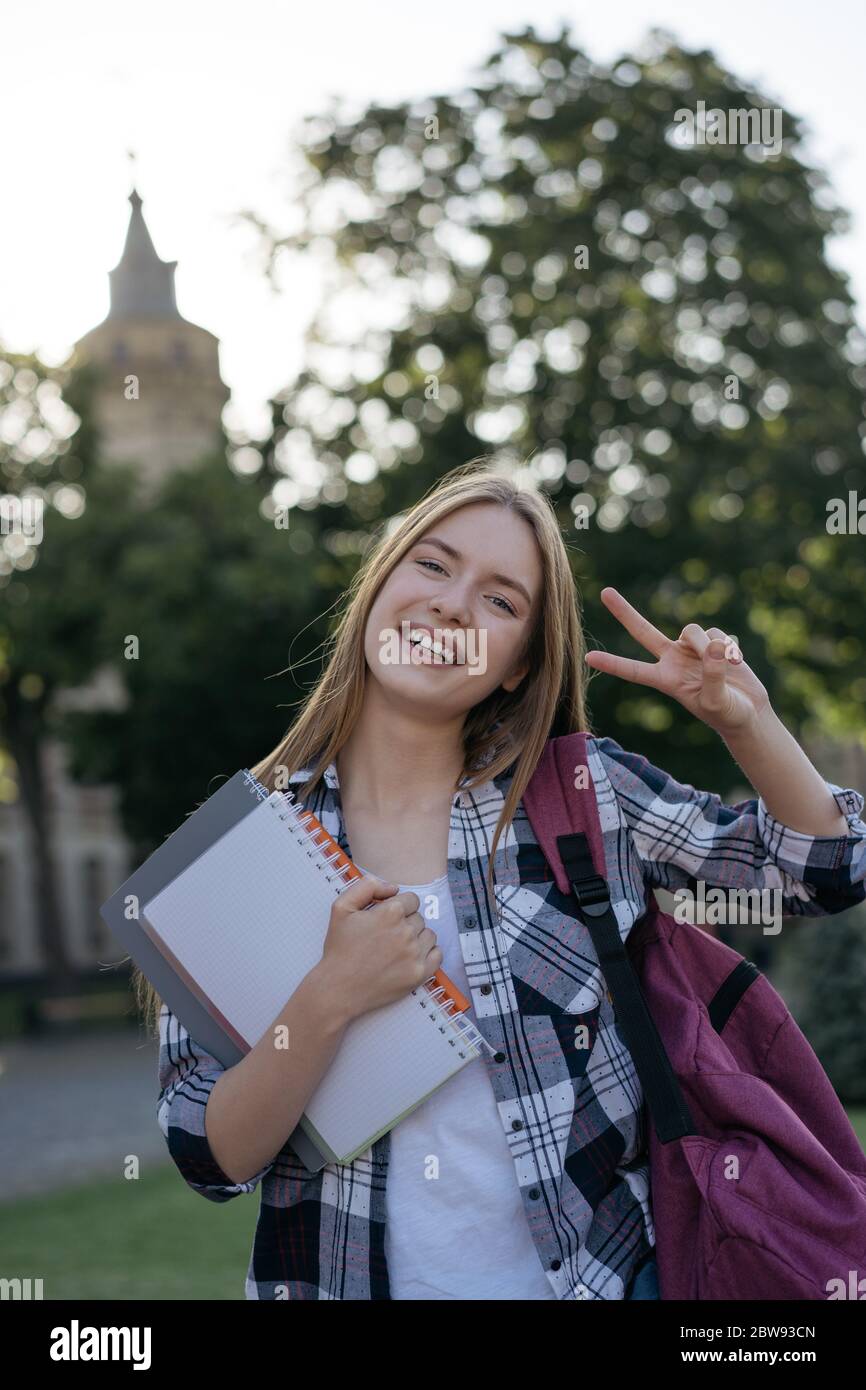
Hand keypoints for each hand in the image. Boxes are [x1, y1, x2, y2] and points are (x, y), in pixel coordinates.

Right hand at [320, 874, 442, 1019]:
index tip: (386, 919)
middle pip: (419, 918)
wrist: (339, 988)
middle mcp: (406, 932)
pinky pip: (437, 955)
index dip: (398, 908)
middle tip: (386, 937)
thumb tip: (393, 888)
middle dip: (405, 923)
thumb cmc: (340, 948)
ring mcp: (415, 954)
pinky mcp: (419, 974)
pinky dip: (428, 954)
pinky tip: (411, 958)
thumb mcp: (341, 907)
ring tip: (397, 948)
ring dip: (417, 938)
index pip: (411, 899)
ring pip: (429, 935)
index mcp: (390, 912)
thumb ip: (367, 886)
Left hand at [584, 587, 770, 737]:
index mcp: (666, 680)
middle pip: (643, 632)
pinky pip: (717, 634)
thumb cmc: (727, 713)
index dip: (612, 664)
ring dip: (709, 646)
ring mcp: (691, 649)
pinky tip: (735, 663)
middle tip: (604, 592)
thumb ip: (713, 675)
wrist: (747, 711)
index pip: (634, 670)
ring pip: (693, 631)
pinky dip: (728, 648)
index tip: (588, 657)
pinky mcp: (712, 642)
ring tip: (727, 666)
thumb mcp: (717, 701)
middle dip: (625, 612)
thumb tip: (712, 646)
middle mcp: (673, 660)